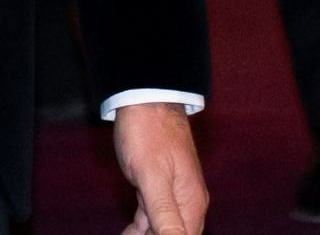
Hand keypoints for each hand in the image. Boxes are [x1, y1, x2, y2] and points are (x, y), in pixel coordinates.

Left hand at [113, 103, 206, 234]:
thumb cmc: (148, 133)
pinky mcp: (159, 188)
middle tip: (130, 234)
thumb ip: (164, 214)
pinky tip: (128, 233)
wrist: (144, 99)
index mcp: (191, 204)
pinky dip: (140, 228)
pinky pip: (152, 217)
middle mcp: (188, 202)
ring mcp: (174, 195)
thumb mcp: (152, 178)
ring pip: (161, 230)